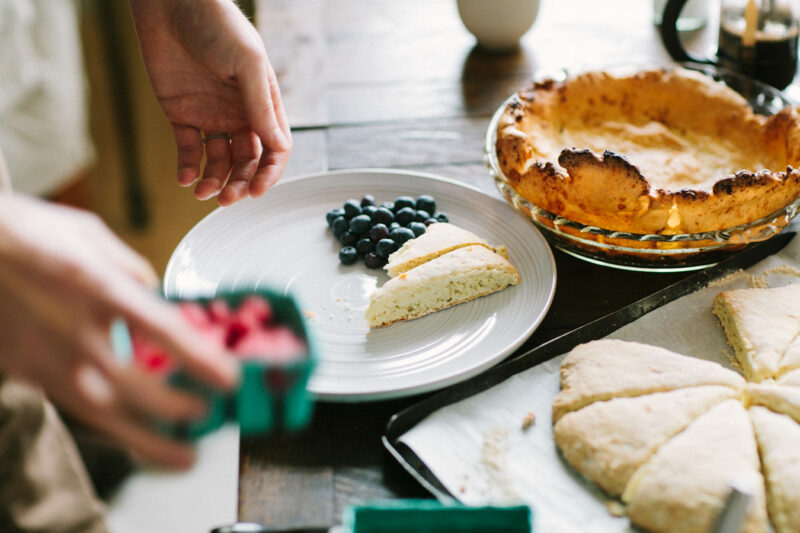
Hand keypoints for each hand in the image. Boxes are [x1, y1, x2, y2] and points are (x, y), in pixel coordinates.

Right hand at [0, 195, 236, 468]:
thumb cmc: (29, 232)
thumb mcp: (90, 235)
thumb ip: (131, 270)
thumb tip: (155, 295)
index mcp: (96, 286)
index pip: (161, 330)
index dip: (199, 358)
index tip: (229, 379)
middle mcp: (72, 328)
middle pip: (135, 385)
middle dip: (176, 407)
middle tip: (206, 412)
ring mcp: (45, 355)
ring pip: (103, 413)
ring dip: (148, 440)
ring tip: (182, 458)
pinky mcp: (24, 370)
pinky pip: (74, 410)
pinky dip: (110, 428)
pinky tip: (133, 437)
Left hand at [130, 0, 290, 205]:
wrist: (171, 2)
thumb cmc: (217, 24)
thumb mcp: (247, 64)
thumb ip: (261, 106)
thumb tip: (278, 147)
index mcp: (263, 103)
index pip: (274, 148)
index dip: (268, 173)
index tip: (256, 191)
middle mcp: (239, 113)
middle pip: (246, 161)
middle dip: (239, 183)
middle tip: (227, 199)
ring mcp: (210, 115)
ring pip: (219, 160)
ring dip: (214, 180)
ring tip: (203, 192)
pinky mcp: (181, 113)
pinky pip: (188, 149)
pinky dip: (187, 167)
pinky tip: (185, 178)